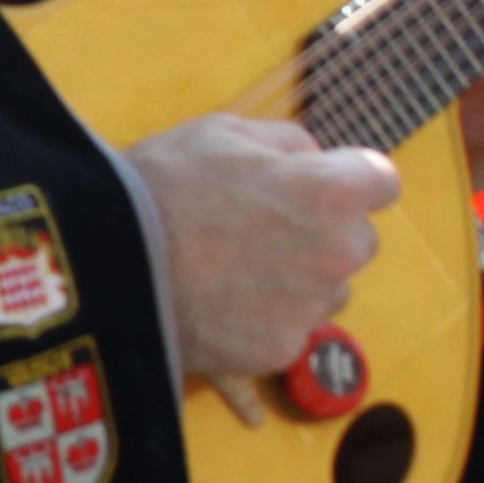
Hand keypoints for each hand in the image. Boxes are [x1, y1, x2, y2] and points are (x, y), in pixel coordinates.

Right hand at [122, 113, 403, 384]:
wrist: (101, 264)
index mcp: (331, 192)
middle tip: (259, 232)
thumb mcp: (221, 132)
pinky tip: (217, 305)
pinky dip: (263, 321)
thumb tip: (314, 161)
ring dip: (296, 280)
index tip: (314, 185)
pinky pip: (287, 330)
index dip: (348, 179)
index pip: (383, 182)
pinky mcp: (280, 350)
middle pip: (356, 241)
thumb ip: (286, 143)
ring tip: (230, 273)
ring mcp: (311, 307)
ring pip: (325, 291)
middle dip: (321, 235)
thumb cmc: (159, 184)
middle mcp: (338, 253)